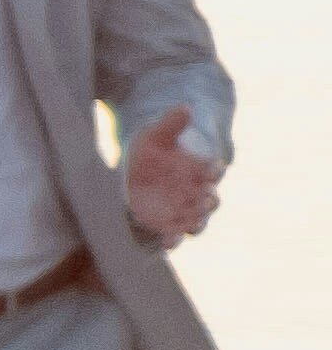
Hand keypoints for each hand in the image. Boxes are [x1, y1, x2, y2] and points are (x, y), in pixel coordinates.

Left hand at [127, 108, 222, 244]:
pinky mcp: (166, 224)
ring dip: (195, 223)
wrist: (135, 170)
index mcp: (200, 170)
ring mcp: (183, 210)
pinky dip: (173, 239)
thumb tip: (185, 107)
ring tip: (190, 225)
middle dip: (210, 201)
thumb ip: (172, 123)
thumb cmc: (151, 151)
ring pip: (197, 220)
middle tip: (206, 199)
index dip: (213, 169)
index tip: (213, 167)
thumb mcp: (157, 135)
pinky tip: (167, 242)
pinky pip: (174, 235)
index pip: (213, 170)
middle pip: (210, 200)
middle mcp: (197, 193)